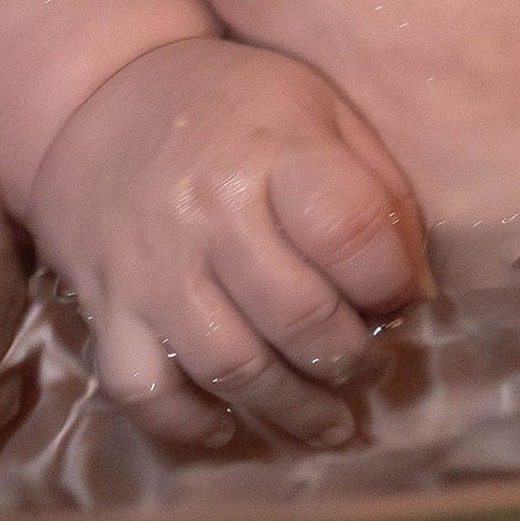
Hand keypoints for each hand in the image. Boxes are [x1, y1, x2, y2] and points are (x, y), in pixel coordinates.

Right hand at [26, 37, 429, 449]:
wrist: (100, 97)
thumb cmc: (235, 106)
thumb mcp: (319, 108)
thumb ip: (378, 191)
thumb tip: (419, 294)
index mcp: (270, 150)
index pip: (347, 231)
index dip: (390, 280)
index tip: (400, 295)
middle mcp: (206, 214)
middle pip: (295, 314)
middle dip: (347, 355)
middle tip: (364, 363)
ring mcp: (150, 267)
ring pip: (228, 365)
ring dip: (289, 407)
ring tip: (327, 419)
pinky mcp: (106, 306)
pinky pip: (144, 388)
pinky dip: (188, 421)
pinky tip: (229, 422)